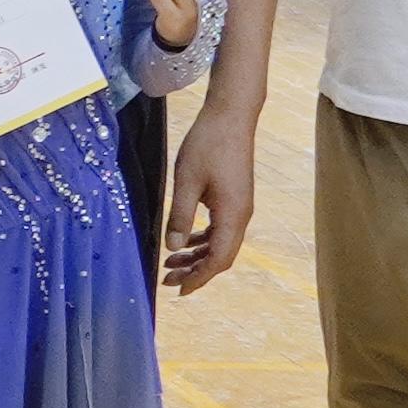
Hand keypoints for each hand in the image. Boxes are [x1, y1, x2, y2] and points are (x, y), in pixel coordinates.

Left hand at [163, 86, 260, 289]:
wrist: (231, 117)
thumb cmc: (207, 145)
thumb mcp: (186, 182)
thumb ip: (180, 216)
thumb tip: (173, 248)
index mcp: (232, 216)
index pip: (217, 260)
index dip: (198, 278)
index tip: (178, 290)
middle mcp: (241, 216)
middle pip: (221, 256)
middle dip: (195, 271)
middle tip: (167, 279)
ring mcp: (239, 207)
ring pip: (220, 243)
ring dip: (197, 255)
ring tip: (170, 262)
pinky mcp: (234, 198)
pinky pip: (220, 229)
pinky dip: (203, 239)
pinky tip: (185, 240)